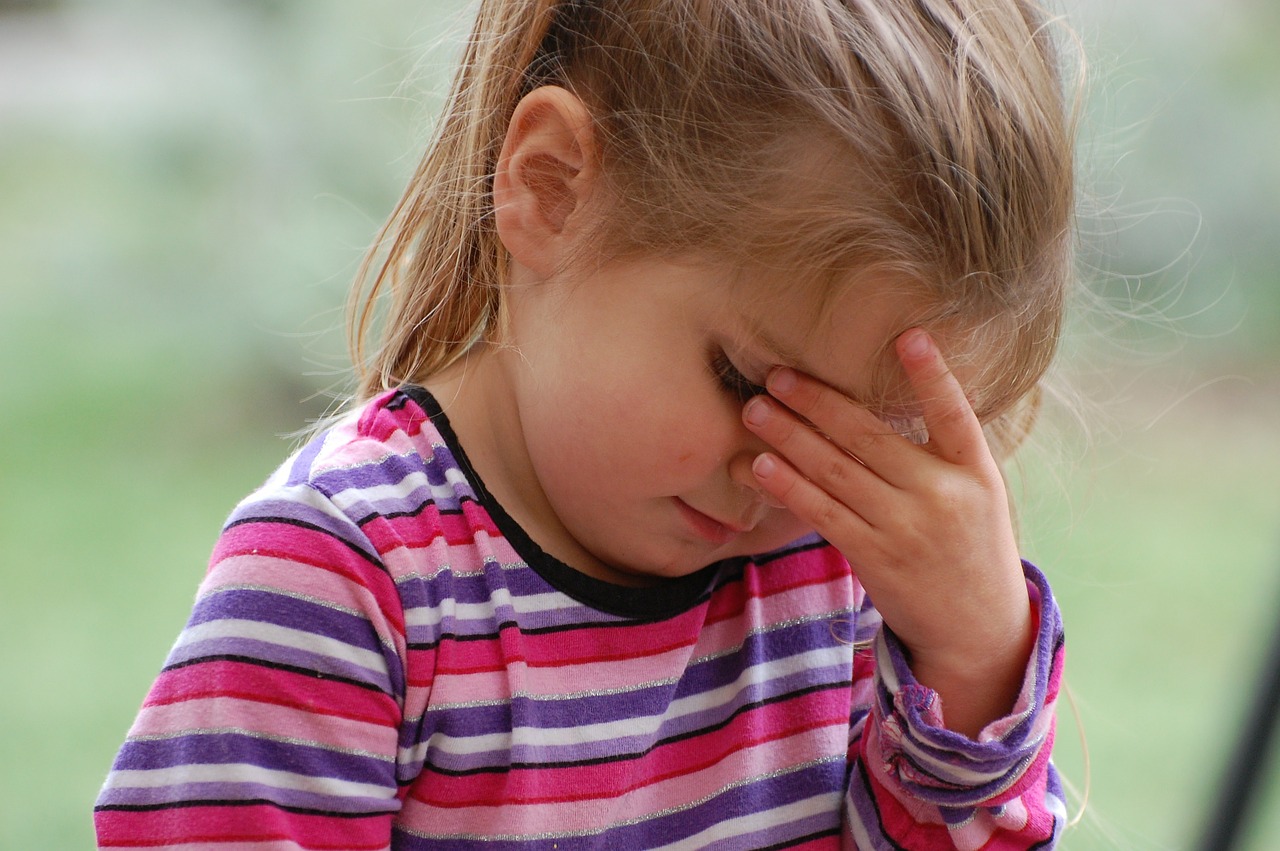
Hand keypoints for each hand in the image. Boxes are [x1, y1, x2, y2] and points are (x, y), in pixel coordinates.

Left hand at [742, 329, 1033, 736]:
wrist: (977, 628)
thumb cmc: (969, 546)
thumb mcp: (979, 493)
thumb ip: (940, 451)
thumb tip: (882, 401)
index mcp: (976, 471)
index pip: (955, 414)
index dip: (933, 375)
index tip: (909, 335)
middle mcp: (942, 495)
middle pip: (869, 437)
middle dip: (817, 402)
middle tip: (776, 374)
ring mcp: (907, 528)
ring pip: (837, 471)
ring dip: (789, 436)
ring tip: (755, 409)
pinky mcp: (875, 557)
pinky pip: (823, 513)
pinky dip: (789, 486)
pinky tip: (761, 464)